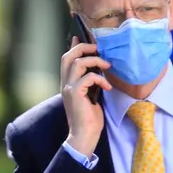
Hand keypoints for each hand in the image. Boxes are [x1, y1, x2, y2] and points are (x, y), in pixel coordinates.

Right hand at [61, 38, 111, 156]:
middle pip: (68, 56)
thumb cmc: (89, 119)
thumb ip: (91, 83)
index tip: (80, 37)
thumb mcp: (91, 96)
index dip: (73, 46)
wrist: (84, 135)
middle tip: (98, 48)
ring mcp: (68, 88)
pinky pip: (88, 77)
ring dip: (95, 61)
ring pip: (78, 63)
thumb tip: (99, 70)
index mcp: (67, 83)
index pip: (67, 59)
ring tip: (107, 66)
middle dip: (83, 48)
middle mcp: (65, 83)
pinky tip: (108, 87)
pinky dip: (100, 79)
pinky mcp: (75, 93)